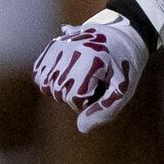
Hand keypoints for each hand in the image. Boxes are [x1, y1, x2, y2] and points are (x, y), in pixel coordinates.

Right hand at [33, 7, 148, 132]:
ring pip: (43, 83)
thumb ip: (105, 111)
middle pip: (57, 92)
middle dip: (74, 96)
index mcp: (91, 59)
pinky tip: (67, 73)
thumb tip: (82, 128)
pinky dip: (49, 79)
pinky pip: (38, 72)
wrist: (125, 35)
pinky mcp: (52, 44)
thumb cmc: (125, 65)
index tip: (100, 91)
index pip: (73, 97)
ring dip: (60, 88)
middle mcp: (70, 50)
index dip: (87, 102)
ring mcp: (59, 45)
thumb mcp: (123, 89)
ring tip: (80, 78)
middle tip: (93, 84)